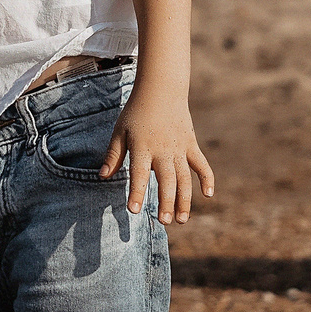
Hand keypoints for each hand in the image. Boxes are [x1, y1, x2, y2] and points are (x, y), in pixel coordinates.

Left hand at [100, 90, 214, 224]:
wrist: (161, 89)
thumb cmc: (137, 111)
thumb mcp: (120, 131)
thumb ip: (113, 155)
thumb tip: (103, 176)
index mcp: (142, 147)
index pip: (138, 175)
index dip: (136, 193)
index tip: (134, 211)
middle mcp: (162, 150)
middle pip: (166, 180)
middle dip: (165, 202)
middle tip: (164, 222)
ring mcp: (179, 148)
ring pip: (184, 178)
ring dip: (184, 199)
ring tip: (181, 220)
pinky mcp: (191, 144)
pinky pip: (201, 164)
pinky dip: (207, 178)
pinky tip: (208, 194)